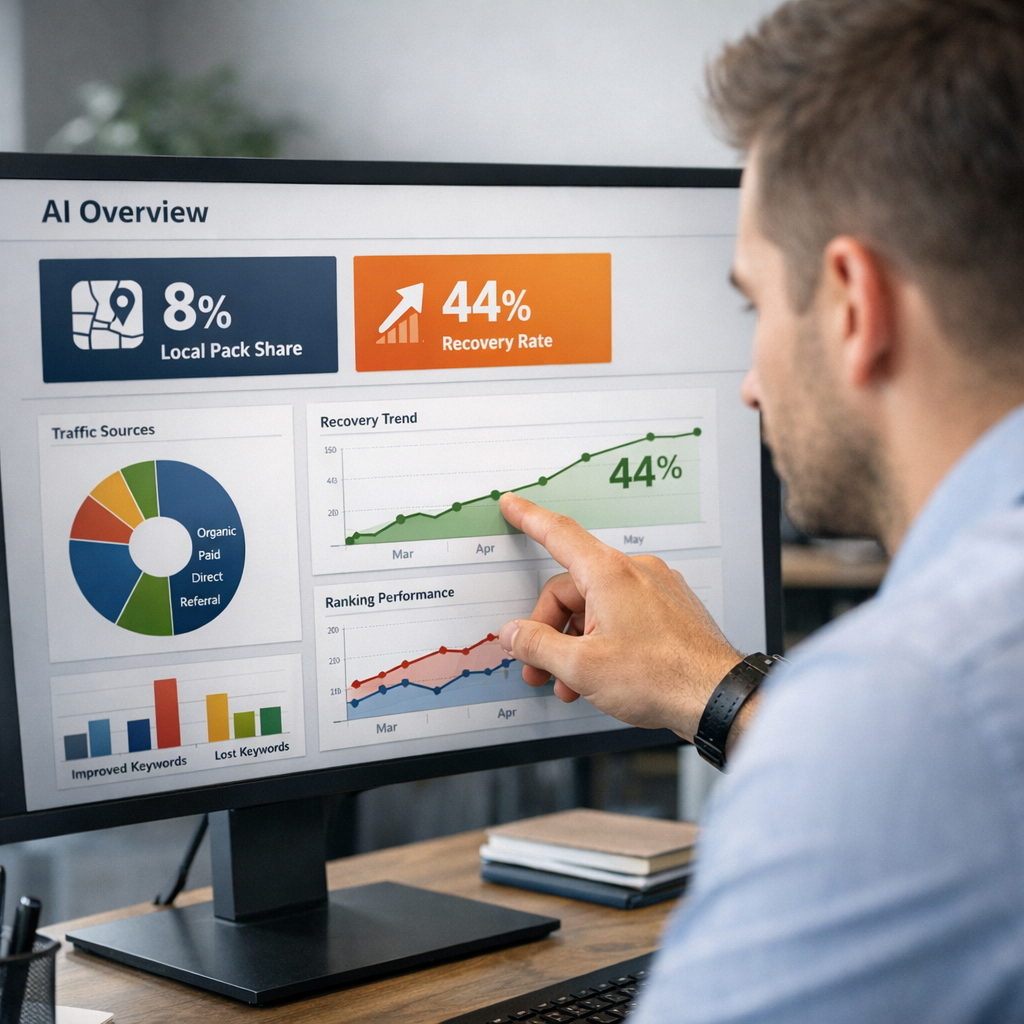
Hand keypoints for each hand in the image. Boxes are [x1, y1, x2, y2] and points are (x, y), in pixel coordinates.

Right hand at [498, 492, 749, 743]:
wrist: (717, 697)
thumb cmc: (661, 677)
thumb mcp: (582, 667)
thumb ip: (538, 645)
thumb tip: (514, 634)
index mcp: (609, 574)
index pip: (559, 534)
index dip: (530, 519)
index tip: (513, 505)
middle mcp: (635, 572)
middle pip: (572, 589)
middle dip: (548, 630)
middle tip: (537, 667)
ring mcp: (656, 589)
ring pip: (597, 607)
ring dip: (576, 643)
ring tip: (571, 684)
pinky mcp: (670, 608)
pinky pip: (623, 614)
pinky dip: (603, 640)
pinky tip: (601, 675)